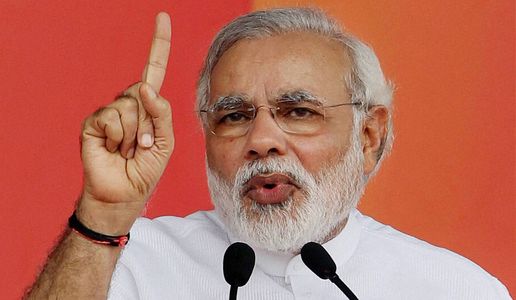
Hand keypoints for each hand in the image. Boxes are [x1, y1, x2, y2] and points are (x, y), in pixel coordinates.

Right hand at [77, 13, 172, 234]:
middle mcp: (128, 103)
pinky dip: (118, 136)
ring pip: (129, 105)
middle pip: (143, 92)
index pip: (153, 69)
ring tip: (127, 150)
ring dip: (134, 134)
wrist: (124, 193)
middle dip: (149, 124)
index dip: (159, 45)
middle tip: (142, 145)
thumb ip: (162, 113)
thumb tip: (144, 87)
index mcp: (148, 105)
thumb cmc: (146, 168)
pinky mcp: (94, 122)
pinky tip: (113, 149)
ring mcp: (110, 112)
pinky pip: (112, 116)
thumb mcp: (165, 141)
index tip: (162, 17)